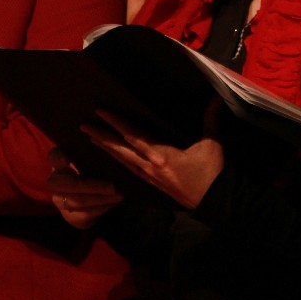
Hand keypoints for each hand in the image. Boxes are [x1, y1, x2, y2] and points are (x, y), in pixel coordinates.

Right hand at [48, 148, 123, 228]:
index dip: (58, 158)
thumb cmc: (91, 172)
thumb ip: (94, 156)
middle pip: (67, 185)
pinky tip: (113, 203)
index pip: (53, 157)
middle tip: (113, 187)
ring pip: (77, 201)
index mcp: (59, 164)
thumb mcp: (91, 162)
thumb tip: (111, 150)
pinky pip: (84, 214)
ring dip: (101, 199)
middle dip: (92, 187)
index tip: (66, 160)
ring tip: (119, 195)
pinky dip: (101, 209)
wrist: (88, 200)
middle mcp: (54, 182)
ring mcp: (59, 200)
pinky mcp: (69, 216)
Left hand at [81, 105, 224, 209]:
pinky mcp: (151, 184)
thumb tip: (216, 97)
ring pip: (122, 160)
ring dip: (106, 149)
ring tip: (91, 139)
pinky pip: (129, 169)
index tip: (100, 112)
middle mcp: (149, 165)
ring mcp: (149, 177)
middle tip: (83, 126)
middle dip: (101, 137)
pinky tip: (112, 157)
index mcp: (161, 155)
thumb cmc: (212, 172)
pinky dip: (118, 161)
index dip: (116, 122)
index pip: (133, 135)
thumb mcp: (212, 144)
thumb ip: (211, 120)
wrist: (214, 202)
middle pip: (120, 149)